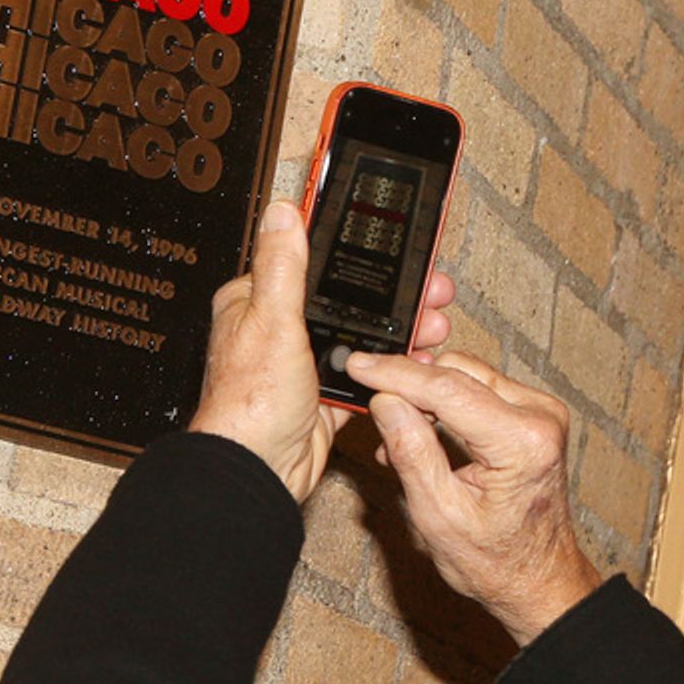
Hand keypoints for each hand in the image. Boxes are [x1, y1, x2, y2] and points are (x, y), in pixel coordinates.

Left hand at [189, 200, 454, 502]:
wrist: (260, 471)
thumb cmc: (251, 404)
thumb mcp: (272, 321)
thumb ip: (282, 266)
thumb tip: (283, 212)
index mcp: (256, 303)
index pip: (309, 261)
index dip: (353, 253)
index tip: (393, 247)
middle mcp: (279, 332)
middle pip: (345, 301)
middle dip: (392, 297)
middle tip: (430, 290)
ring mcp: (304, 366)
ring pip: (362, 339)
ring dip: (399, 333)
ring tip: (432, 324)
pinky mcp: (325, 398)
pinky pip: (367, 377)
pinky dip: (392, 372)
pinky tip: (417, 362)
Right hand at [344, 351, 599, 645]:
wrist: (537, 577)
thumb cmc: (498, 560)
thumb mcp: (439, 515)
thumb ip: (411, 453)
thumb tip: (385, 402)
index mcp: (522, 442)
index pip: (446, 388)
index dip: (395, 374)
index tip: (360, 365)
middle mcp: (539, 418)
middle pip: (456, 374)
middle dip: (408, 387)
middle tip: (373, 409)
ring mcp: (540, 413)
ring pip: (465, 375)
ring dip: (426, 397)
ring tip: (400, 435)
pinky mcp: (533, 415)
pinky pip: (479, 389)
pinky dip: (445, 404)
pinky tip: (424, 430)